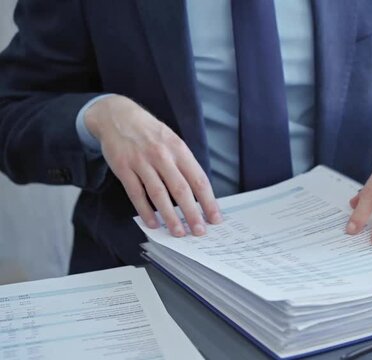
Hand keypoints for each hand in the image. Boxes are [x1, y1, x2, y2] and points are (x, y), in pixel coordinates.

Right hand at [85, 95, 221, 236]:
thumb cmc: (150, 133)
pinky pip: (136, 193)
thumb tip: (200, 193)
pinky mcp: (123, 168)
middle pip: (181, 189)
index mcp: (179, 149)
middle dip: (192, 213)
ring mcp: (141, 162)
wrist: (117, 116)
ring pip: (159, 194)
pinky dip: (145, 211)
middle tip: (199, 231)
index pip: (199, 179)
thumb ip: (184, 164)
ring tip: (178, 232)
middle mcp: (162, 155)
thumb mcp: (173, 141)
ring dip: (169, 216)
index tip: (215, 218)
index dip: (208, 201)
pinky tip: (153, 223)